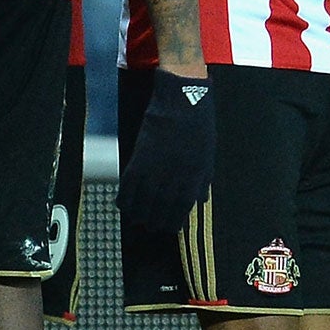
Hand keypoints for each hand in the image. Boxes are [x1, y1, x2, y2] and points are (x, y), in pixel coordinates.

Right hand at [116, 69, 214, 232]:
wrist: (182, 102)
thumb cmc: (198, 127)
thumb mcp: (208, 155)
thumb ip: (203, 180)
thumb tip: (200, 200)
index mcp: (194, 178)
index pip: (182, 208)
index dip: (174, 221)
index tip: (169, 228)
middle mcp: (175, 177)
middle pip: (161, 208)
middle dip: (155, 221)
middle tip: (149, 227)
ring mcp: (156, 169)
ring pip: (143, 200)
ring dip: (137, 213)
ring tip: (135, 219)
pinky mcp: (140, 158)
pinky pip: (129, 184)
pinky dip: (124, 196)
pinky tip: (121, 204)